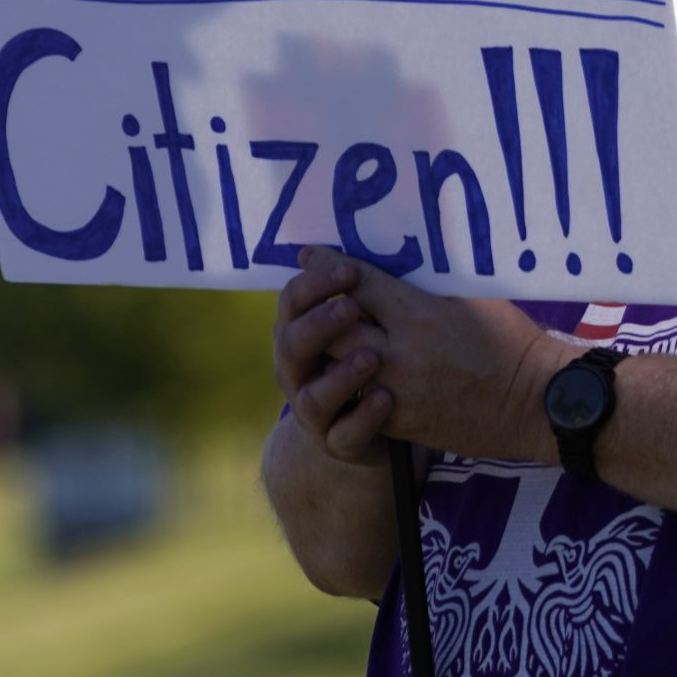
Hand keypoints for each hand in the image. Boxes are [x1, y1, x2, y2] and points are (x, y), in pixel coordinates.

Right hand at [274, 250, 393, 464]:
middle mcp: (298, 373)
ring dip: (341, 375)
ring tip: (373, 356)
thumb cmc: (371, 349)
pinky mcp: (340, 443)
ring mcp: (315, 413)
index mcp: (300, 332)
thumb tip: (359, 232)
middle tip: (351, 307)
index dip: (315, 284)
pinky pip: (345, 435)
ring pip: (312, 398)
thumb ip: (360, 283)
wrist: (369, 419)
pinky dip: (364, 416)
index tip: (348, 268)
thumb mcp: (366, 314)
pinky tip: (385, 397)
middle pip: (291, 347)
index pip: (292, 302)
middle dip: (319, 326)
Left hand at [281, 247, 584, 463]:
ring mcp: (398, 391)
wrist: (534, 402)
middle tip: (313, 297)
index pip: (359, 283)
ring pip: (340, 366)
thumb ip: (430, 287)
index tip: (311, 255)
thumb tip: (401, 269)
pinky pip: (359, 401)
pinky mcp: (402, 422)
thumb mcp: (476, 298)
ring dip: (332, 350)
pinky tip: (351, 374)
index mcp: (419, 313)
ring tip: (328, 337)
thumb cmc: (513, 343)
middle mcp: (400, 351)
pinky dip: (352, 385)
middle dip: (321, 309)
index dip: (330, 266)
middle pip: (335, 326)